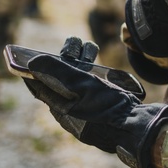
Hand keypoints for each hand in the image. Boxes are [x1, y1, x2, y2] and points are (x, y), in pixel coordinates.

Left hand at [23, 37, 167, 167]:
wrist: (135, 126)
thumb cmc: (105, 107)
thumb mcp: (80, 85)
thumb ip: (57, 71)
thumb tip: (32, 61)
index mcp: (60, 107)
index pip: (39, 85)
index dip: (35, 67)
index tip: (31, 53)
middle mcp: (70, 109)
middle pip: (62, 79)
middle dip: (67, 57)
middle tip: (76, 41)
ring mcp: (86, 109)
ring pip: (79, 81)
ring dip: (82, 61)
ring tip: (89, 46)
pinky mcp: (101, 108)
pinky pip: (91, 88)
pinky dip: (93, 73)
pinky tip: (99, 63)